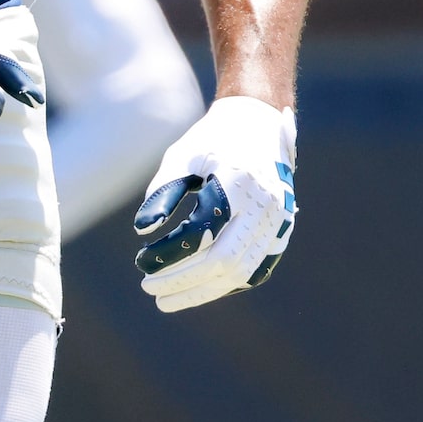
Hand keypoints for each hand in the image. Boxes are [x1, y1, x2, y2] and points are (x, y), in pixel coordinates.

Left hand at [132, 95, 295, 311]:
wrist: (260, 123)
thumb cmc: (213, 138)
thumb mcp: (183, 155)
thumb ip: (163, 191)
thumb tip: (142, 230)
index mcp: (239, 181)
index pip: (202, 233)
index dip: (169, 254)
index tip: (141, 262)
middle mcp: (264, 205)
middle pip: (223, 261)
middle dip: (183, 281)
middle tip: (148, 287)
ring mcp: (277, 221)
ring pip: (240, 272)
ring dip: (202, 291)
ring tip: (167, 297)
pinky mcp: (281, 231)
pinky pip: (255, 270)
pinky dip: (225, 284)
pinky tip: (198, 288)